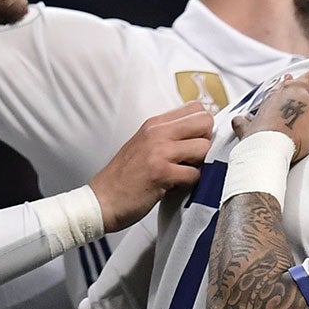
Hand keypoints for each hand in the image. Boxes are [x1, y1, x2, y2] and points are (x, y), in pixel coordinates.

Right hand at [88, 102, 212, 231]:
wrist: (102, 200)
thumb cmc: (125, 177)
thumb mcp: (145, 145)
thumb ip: (170, 136)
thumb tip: (202, 135)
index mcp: (154, 124)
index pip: (195, 108)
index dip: (202, 128)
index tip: (194, 143)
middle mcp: (157, 132)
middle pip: (205, 122)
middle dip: (206, 143)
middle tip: (192, 160)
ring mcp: (159, 152)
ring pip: (204, 148)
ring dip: (200, 165)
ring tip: (182, 174)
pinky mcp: (162, 173)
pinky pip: (195, 174)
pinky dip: (190, 184)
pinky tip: (175, 187)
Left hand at [231, 65, 308, 163]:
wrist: (269, 150)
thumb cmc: (299, 130)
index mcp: (295, 89)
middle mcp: (276, 95)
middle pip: (289, 83)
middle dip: (300, 81)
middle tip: (307, 80)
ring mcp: (261, 110)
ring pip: (269, 96)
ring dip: (277, 92)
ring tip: (280, 89)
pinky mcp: (251, 128)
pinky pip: (246, 119)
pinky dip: (247, 117)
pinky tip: (244, 117)